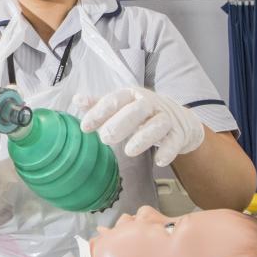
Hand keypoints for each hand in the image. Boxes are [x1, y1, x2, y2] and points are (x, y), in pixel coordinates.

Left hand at [74, 87, 205, 166]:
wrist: (180, 119)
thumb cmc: (143, 113)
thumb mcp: (122, 106)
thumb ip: (101, 105)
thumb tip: (77, 99)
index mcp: (132, 95)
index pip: (115, 99)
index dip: (99, 112)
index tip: (85, 127)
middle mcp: (151, 104)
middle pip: (138, 109)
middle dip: (121, 123)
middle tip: (105, 138)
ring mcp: (166, 118)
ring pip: (158, 124)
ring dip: (143, 137)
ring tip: (128, 152)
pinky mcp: (179, 133)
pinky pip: (175, 140)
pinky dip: (168, 150)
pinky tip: (159, 161)